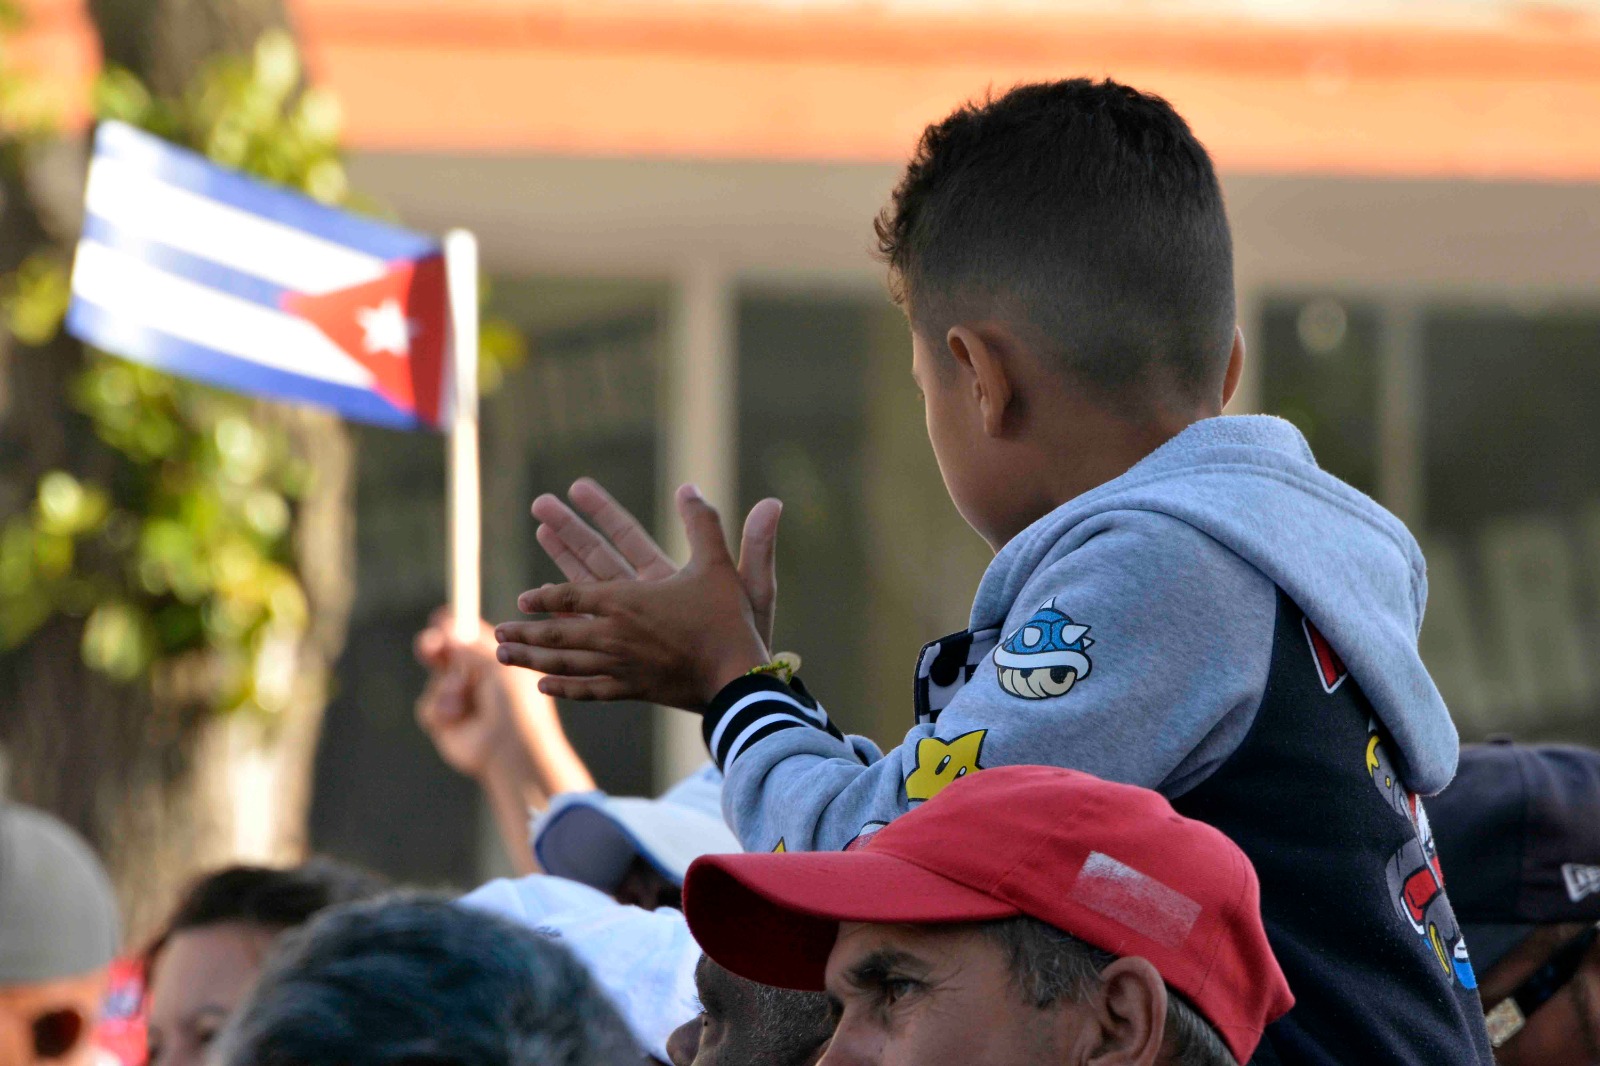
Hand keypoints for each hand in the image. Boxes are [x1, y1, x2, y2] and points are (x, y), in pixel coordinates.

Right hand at [414, 611, 592, 793]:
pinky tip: (456, 716)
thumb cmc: (516, 706)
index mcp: (500, 664)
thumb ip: (470, 647)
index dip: (455, 628)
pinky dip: (439, 707)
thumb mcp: (498, 667)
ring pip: (436, 680)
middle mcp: (479, 681)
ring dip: (446, 685)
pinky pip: (427, 704)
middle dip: (435, 648)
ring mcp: (461, 702)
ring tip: (462, 696)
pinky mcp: (445, 722)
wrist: (510, 751)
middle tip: (428, 645)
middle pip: (448, 656)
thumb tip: (446, 627)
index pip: (472, 640)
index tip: (441, 617)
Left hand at [497, 485, 771, 709]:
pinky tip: (546, 686)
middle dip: (525, 630)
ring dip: (532, 659)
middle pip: (557, 632)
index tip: (522, 598)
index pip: (573, 595)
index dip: (545, 596)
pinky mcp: (633, 689)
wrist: (738, 680)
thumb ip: (703, 524)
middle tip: (496, 633)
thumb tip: (690, 486)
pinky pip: (589, 689)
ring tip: (504, 657)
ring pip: (565, 663)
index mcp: (626, 601)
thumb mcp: (718, 565)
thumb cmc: (727, 621)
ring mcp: (621, 666)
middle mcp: (614, 634)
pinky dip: (565, 687)